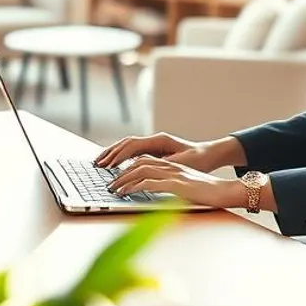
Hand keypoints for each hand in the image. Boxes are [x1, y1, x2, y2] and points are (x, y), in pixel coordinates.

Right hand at [94, 132, 218, 172]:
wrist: (209, 155)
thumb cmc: (199, 159)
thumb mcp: (183, 163)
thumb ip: (165, 163)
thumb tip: (149, 165)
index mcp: (160, 140)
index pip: (133, 146)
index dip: (119, 155)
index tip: (109, 165)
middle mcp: (154, 140)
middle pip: (126, 143)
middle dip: (110, 153)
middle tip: (97, 164)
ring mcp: (153, 144)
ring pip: (127, 146)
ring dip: (113, 153)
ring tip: (99, 163)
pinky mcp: (153, 150)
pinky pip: (132, 152)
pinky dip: (120, 156)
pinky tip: (112, 164)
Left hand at [108, 156, 242, 208]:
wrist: (227, 191)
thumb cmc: (209, 193)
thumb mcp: (186, 187)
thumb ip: (172, 187)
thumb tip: (157, 195)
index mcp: (173, 166)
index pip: (145, 160)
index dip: (129, 167)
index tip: (118, 176)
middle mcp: (171, 166)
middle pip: (139, 163)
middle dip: (121, 172)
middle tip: (110, 183)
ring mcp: (173, 174)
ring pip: (140, 171)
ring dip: (123, 179)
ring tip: (113, 189)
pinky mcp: (176, 185)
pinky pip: (149, 183)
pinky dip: (134, 187)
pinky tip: (126, 193)